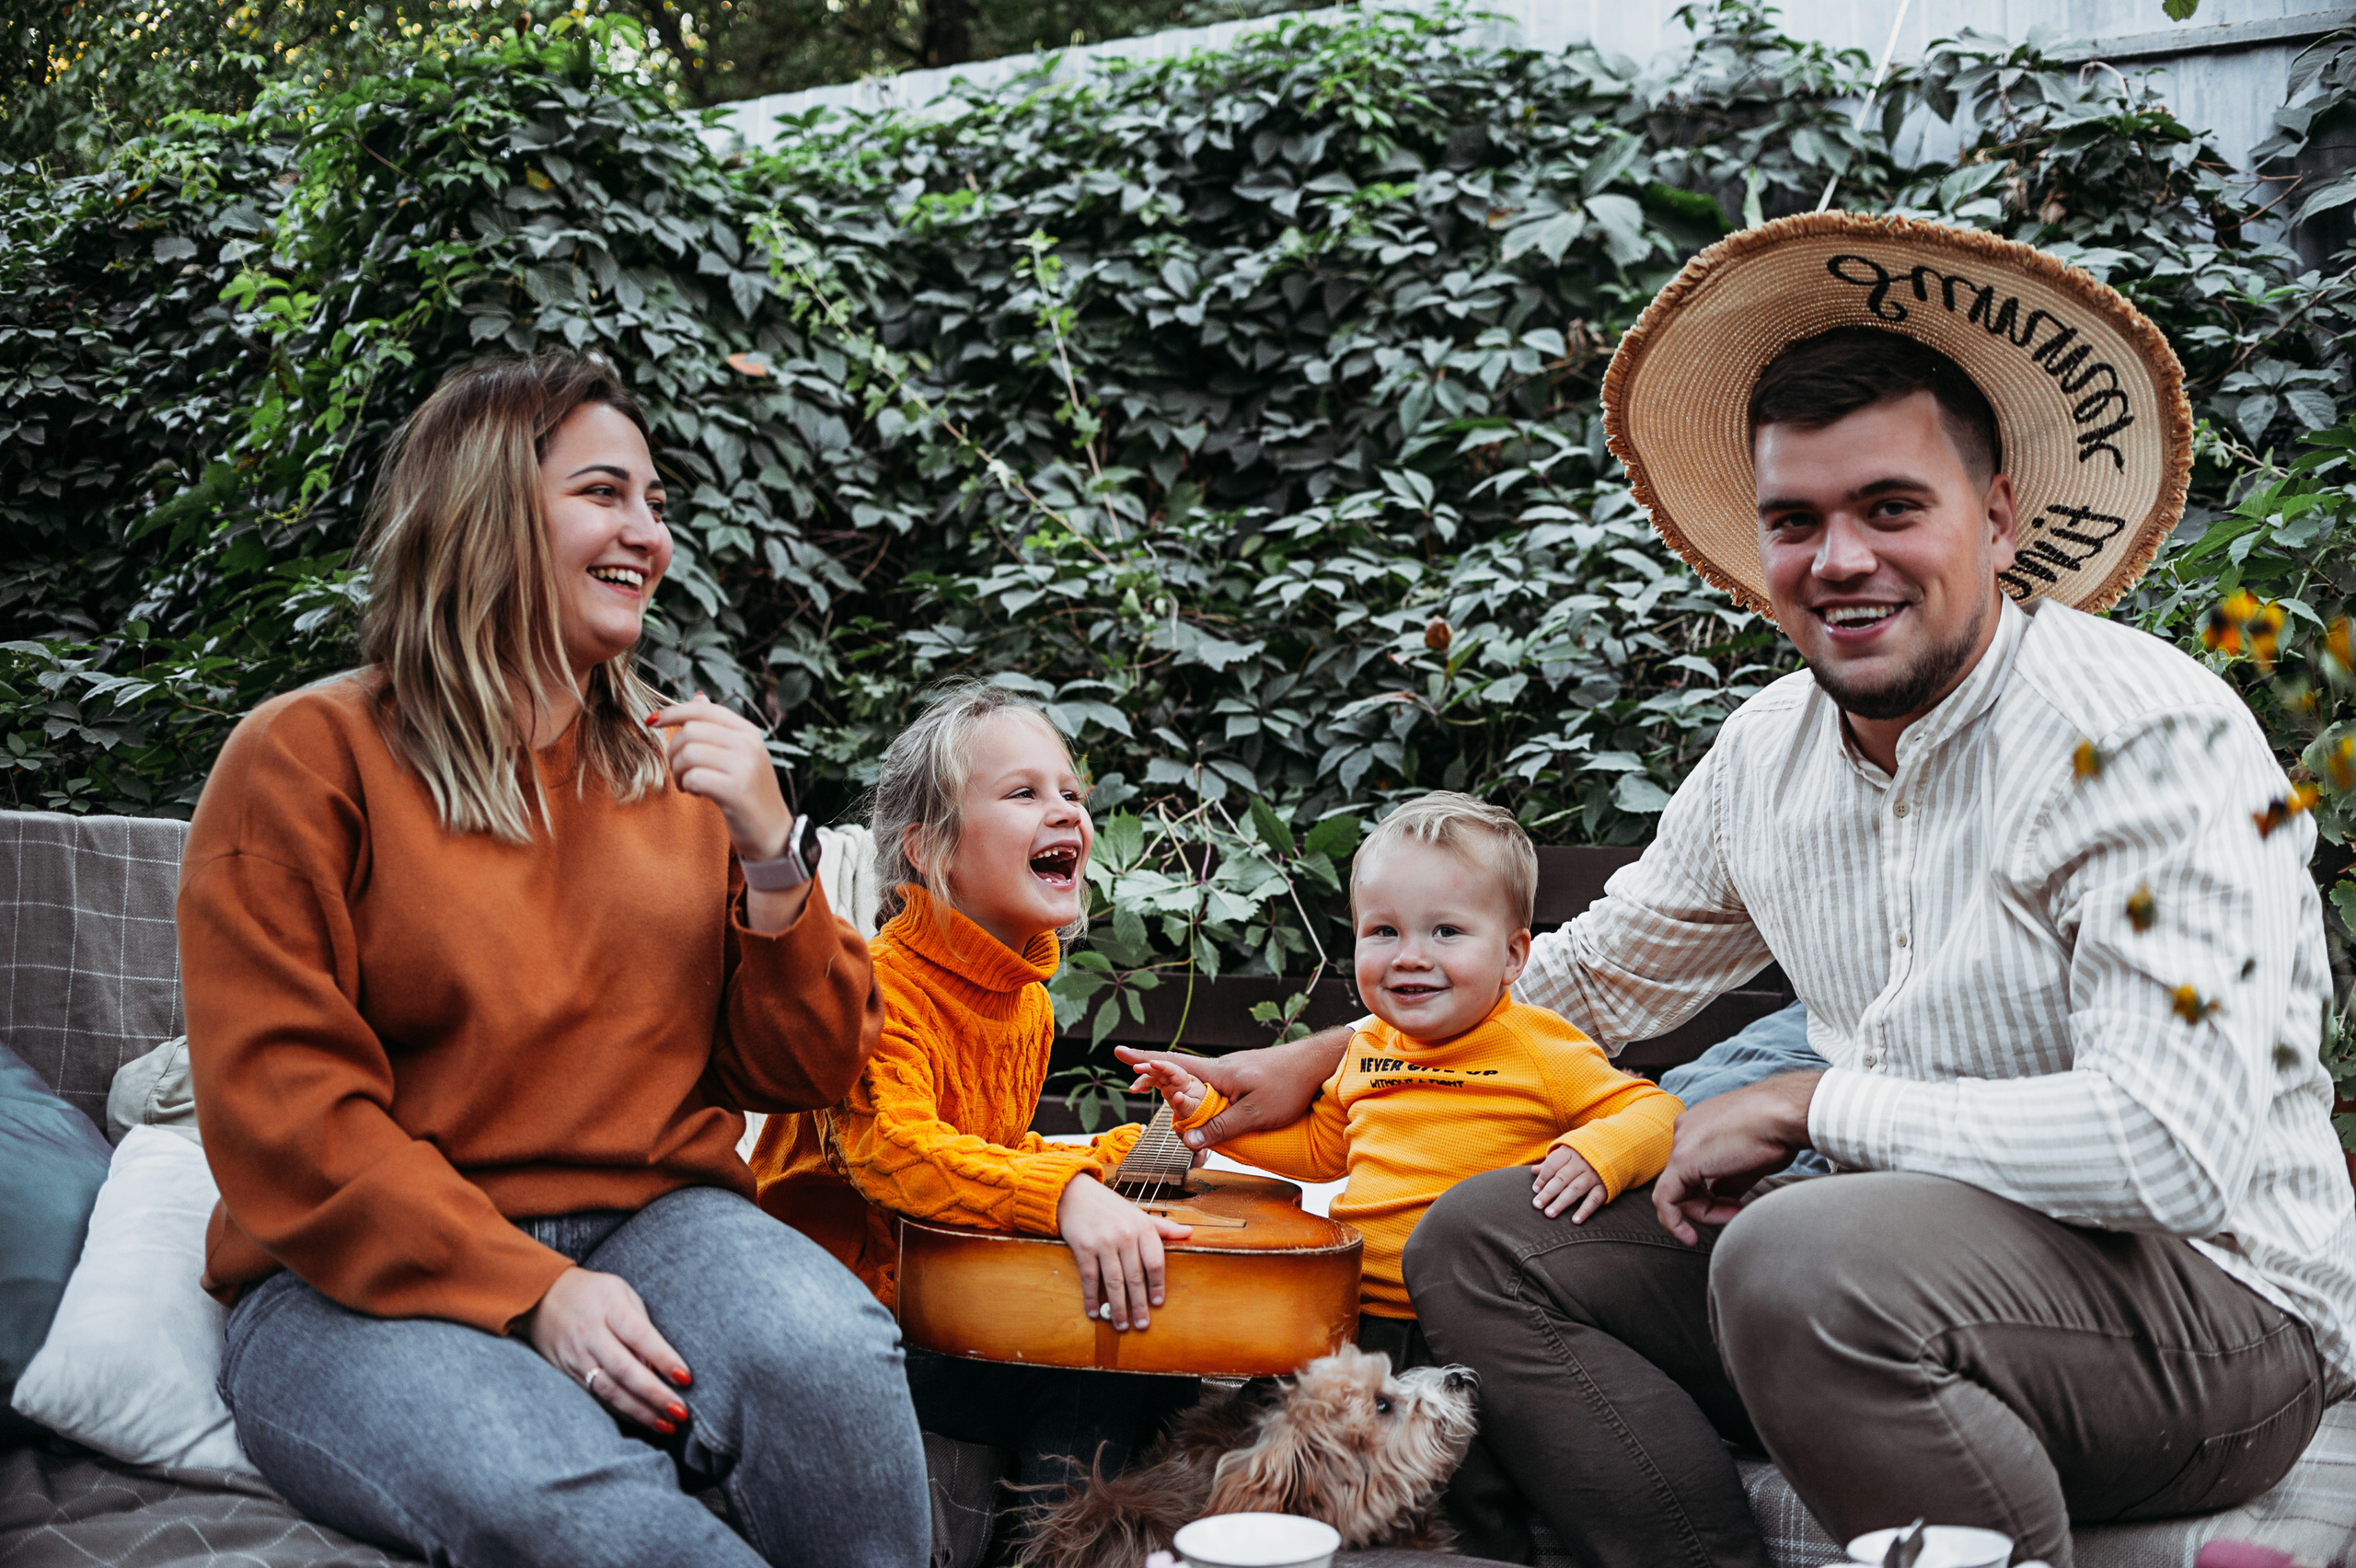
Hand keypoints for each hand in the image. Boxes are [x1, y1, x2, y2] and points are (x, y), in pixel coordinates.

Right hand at [523, 1267, 692, 1434]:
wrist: (541, 1297)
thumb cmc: (593, 1293)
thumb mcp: (622, 1292)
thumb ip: (642, 1323)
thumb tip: (660, 1364)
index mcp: (610, 1307)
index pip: (639, 1335)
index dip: (663, 1358)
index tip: (685, 1378)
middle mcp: (591, 1334)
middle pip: (624, 1369)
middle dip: (654, 1394)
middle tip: (680, 1412)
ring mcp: (578, 1356)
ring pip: (610, 1390)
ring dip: (640, 1411)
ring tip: (667, 1425)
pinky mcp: (569, 1373)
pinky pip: (598, 1396)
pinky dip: (622, 1411)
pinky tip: (643, 1420)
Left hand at [649, 691, 806, 930]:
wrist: (772, 832)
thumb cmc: (749, 793)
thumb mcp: (739, 754)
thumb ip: (717, 727)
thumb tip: (698, 696)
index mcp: (748, 731)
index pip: (702, 710)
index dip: (672, 712)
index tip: (652, 723)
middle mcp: (749, 744)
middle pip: (690, 731)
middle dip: (673, 752)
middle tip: (678, 771)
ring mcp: (745, 767)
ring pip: (688, 753)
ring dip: (678, 771)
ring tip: (688, 784)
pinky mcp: (736, 790)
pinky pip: (694, 777)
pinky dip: (688, 785)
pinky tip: (696, 793)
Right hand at [1056, 1173, 1190, 1331]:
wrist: (1075, 1193)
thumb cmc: (1110, 1207)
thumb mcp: (1139, 1214)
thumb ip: (1163, 1227)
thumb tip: (1190, 1232)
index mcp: (1143, 1227)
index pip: (1156, 1262)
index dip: (1158, 1285)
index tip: (1158, 1303)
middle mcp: (1126, 1235)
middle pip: (1136, 1277)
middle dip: (1139, 1305)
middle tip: (1142, 1325)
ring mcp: (1104, 1242)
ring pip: (1114, 1282)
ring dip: (1118, 1308)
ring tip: (1122, 1325)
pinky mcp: (1084, 1247)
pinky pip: (1090, 1278)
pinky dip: (1091, 1298)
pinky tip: (1094, 1312)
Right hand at [1118, 1024, 1349, 1148]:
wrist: (1317, 1062)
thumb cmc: (1288, 1084)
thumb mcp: (1254, 1113)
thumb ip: (1220, 1127)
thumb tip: (1185, 1140)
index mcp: (1217, 1073)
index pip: (1173, 1064)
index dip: (1145, 1060)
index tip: (1120, 1053)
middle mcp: (1221, 1068)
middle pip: (1179, 1070)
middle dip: (1155, 1074)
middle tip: (1133, 1079)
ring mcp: (1232, 1071)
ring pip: (1196, 1079)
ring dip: (1177, 1085)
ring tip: (1163, 1096)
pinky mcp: (1243, 1077)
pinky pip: (1212, 1084)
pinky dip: (1197, 1091)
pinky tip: (1201, 1102)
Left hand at [1533, 1146, 1605, 1221]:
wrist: (1615, 1149)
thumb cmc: (1584, 1153)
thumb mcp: (1567, 1152)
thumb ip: (1551, 1163)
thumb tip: (1533, 1171)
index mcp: (1570, 1152)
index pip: (1553, 1164)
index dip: (1543, 1177)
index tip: (1535, 1190)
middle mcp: (1582, 1163)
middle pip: (1562, 1178)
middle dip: (1548, 1192)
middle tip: (1537, 1205)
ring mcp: (1594, 1175)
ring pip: (1575, 1189)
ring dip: (1561, 1202)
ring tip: (1549, 1213)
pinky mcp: (1606, 1186)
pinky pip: (1594, 1199)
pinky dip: (1585, 1210)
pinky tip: (1575, 1220)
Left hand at [1653, 1072, 1821, 1244]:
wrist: (1785, 1114)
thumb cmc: (1778, 1131)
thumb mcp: (1749, 1161)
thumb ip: (1729, 1180)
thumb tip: (1719, 1199)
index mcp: (1699, 1126)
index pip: (1693, 1170)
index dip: (1712, 1197)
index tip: (1736, 1208)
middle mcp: (1685, 1131)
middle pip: (1683, 1181)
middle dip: (1707, 1206)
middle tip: (1735, 1214)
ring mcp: (1681, 1143)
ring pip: (1675, 1192)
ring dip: (1703, 1214)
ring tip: (1734, 1214)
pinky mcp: (1682, 1160)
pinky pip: (1666, 1199)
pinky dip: (1675, 1222)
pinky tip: (1690, 1237)